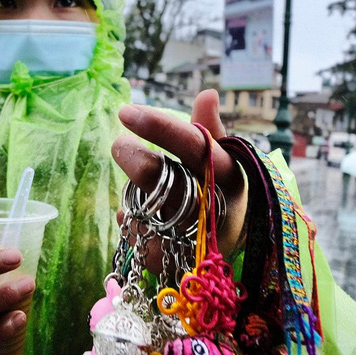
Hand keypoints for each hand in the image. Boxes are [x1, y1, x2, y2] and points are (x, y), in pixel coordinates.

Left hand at [111, 90, 247, 268]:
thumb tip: (208, 93)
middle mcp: (214, 205)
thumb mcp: (221, 162)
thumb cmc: (220, 194)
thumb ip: (208, 131)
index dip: (159, 127)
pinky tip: (131, 217)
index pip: (193, 144)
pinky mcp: (175, 262)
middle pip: (163, 181)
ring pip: (147, 209)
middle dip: (134, 160)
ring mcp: (194, 238)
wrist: (236, 249)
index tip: (124, 111)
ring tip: (130, 187)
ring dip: (130, 195)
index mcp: (227, 174)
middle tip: (118, 145)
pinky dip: (129, 224)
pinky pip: (138, 239)